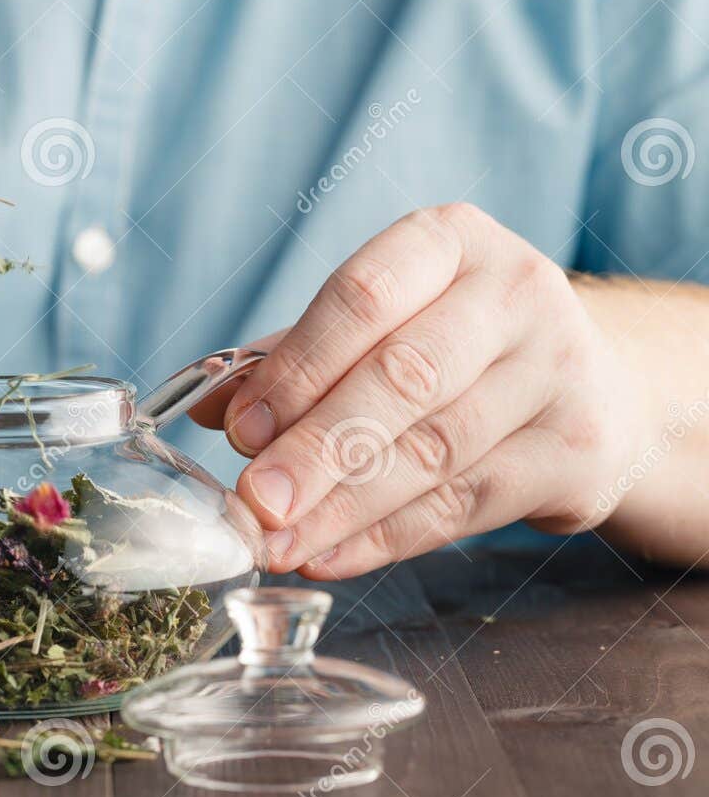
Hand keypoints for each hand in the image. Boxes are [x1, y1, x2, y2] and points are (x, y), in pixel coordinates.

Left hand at [194, 203, 638, 578]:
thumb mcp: (379, 324)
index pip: (363, 298)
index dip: (297, 369)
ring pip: (434, 452)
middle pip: (403, 378)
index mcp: (449, 241)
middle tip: (256, 502)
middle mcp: (515, 292)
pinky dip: (386, 539)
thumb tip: (205, 408)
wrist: (590, 387)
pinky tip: (329, 555)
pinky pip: (466, 505)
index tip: (241, 431)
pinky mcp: (578, 450)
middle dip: (317, 449)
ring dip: (342, 509)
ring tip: (277, 542)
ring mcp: (558, 369)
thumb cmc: (450, 345)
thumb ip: (291, 358)